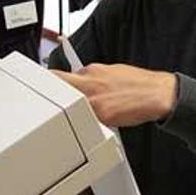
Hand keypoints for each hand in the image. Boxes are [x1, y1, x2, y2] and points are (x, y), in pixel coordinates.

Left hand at [51, 63, 177, 126]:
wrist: (157, 94)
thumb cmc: (136, 83)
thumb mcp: (111, 71)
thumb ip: (92, 75)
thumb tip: (79, 78)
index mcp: (91, 71)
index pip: (60, 74)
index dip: (47, 80)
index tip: (38, 83)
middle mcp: (90, 83)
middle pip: (57, 85)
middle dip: (48, 90)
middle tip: (39, 95)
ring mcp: (94, 101)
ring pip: (70, 105)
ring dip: (68, 109)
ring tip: (73, 114)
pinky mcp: (102, 116)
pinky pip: (86, 121)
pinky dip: (86, 123)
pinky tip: (93, 123)